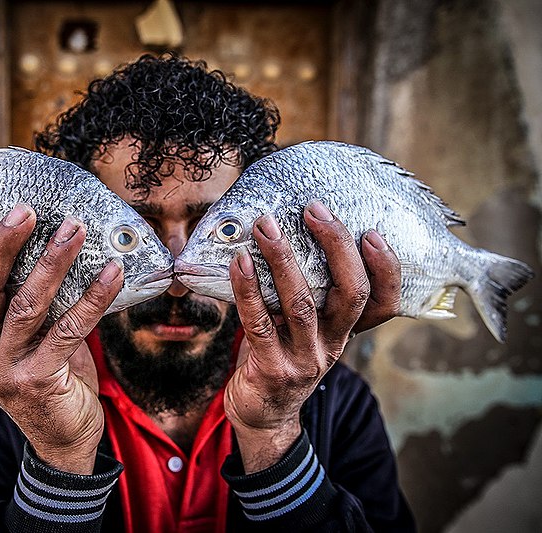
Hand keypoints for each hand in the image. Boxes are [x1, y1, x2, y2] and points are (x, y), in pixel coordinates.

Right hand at [0, 205, 123, 473]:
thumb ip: (29, 308)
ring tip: (74, 230)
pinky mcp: (39, 381)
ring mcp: (6, 372)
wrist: (67, 439)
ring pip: (26, 305)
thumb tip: (56, 247)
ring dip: (53, 262)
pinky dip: (93, 296)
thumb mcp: (29, 344)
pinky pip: (69, 328)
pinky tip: (112, 273)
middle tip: (25, 211)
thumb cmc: (51, 379)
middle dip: (2, 247)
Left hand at [225, 201, 400, 472]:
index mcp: (346, 332)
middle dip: (336, 247)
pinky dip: (248, 289)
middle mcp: (332, 345)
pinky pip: (259, 323)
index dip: (386, 269)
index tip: (372, 232)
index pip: (384, 303)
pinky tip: (240, 262)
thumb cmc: (281, 356)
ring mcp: (304, 360)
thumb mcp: (306, 329)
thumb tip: (287, 229)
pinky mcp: (271, 370)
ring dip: (284, 260)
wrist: (261, 415)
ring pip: (302, 304)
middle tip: (314, 210)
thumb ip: (308, 293)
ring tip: (267, 226)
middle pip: (350, 294)